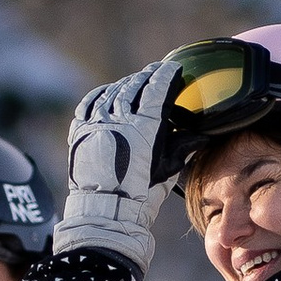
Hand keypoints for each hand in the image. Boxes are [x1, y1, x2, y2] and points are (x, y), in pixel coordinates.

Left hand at [54, 58, 178, 280]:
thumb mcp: (166, 170)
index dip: (165, 75)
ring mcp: (95, 124)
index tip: (172, 68)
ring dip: (125, 84)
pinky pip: (89, 104)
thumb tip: (200, 136)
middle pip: (133, 87)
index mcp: (142, 127)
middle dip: (146, 76)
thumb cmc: (141, 195)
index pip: (155, 90)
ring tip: (135, 81)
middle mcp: (117, 120)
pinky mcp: (80, 132)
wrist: (105, 212)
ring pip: (111, 93)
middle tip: (156, 71)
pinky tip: (107, 93)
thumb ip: (181, 147)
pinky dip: (100, 95)